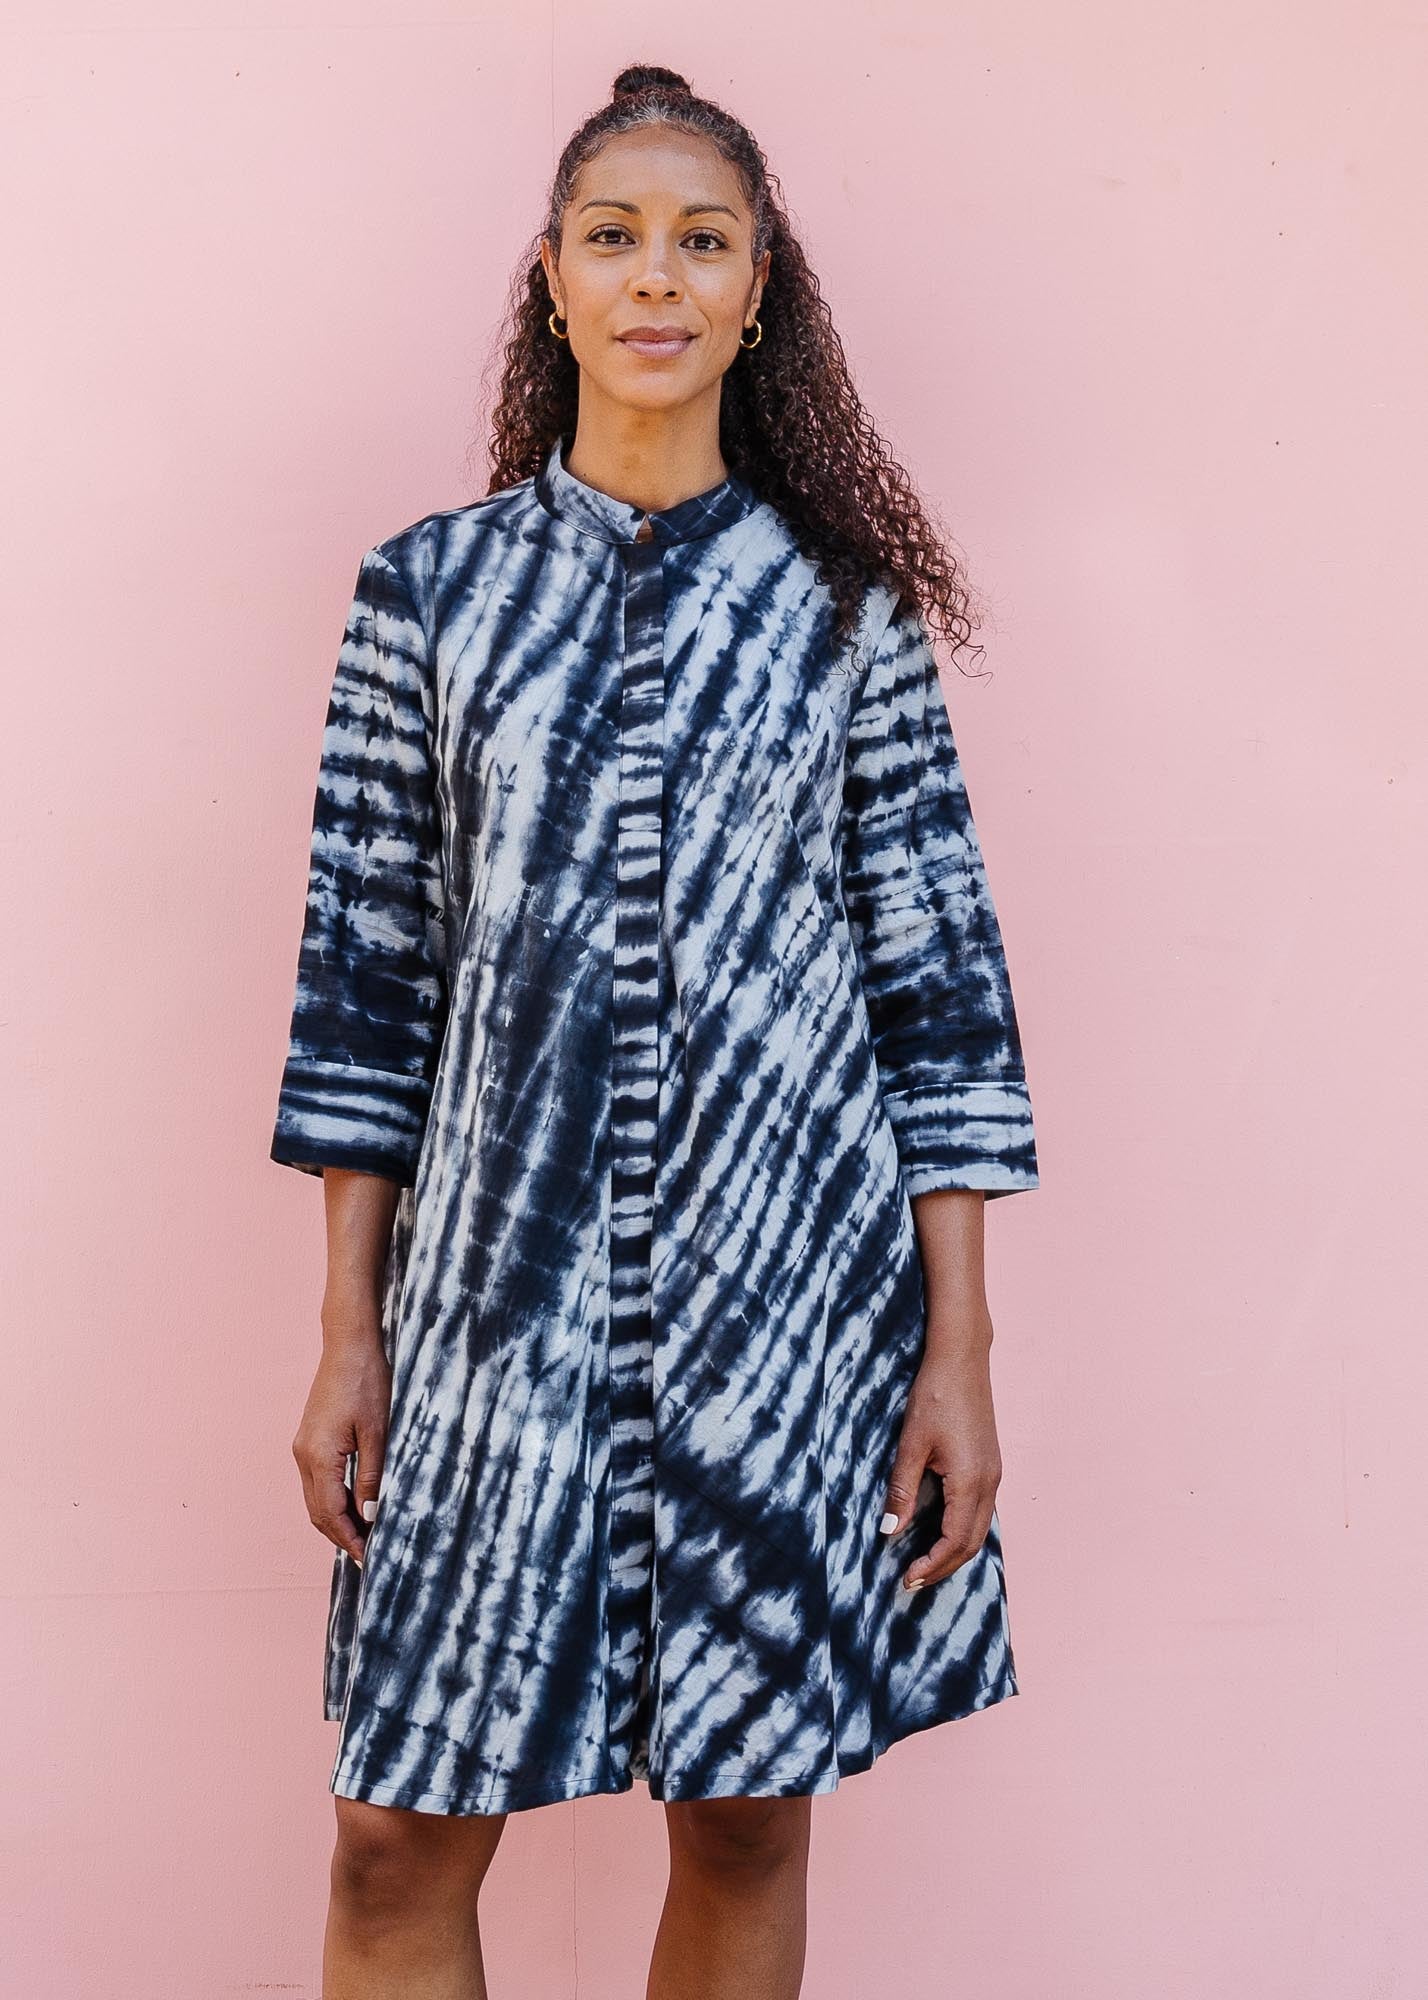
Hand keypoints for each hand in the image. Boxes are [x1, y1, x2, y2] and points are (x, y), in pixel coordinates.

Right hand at [291, 1307, 391, 1567]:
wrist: (349, 1346)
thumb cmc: (367, 1383)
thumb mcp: (378, 1432)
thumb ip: (371, 1476)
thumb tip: (369, 1515)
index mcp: (318, 1457)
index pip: (332, 1514)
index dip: (350, 1540)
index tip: (369, 1559)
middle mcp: (303, 1455)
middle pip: (318, 1512)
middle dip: (341, 1537)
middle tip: (368, 1555)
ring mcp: (302, 1447)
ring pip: (315, 1499)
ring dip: (336, 1521)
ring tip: (363, 1536)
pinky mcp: (308, 1439)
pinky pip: (316, 1482)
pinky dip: (332, 1501)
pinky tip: (352, 1506)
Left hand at [878, 1347, 1002, 1590]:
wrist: (961, 1360)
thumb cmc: (935, 1396)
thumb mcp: (911, 1444)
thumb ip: (902, 1490)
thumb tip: (890, 1531)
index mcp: (971, 1482)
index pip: (954, 1542)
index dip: (931, 1566)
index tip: (906, 1580)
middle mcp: (989, 1483)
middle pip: (970, 1543)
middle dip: (942, 1568)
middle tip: (911, 1583)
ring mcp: (993, 1474)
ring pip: (978, 1529)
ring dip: (953, 1552)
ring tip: (923, 1565)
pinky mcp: (990, 1465)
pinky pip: (980, 1512)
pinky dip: (961, 1532)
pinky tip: (940, 1533)